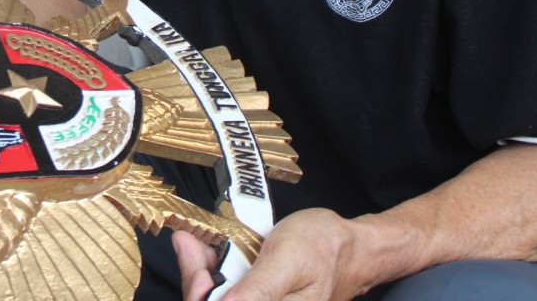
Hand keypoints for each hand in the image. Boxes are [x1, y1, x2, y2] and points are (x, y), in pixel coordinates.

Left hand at [175, 209, 366, 300]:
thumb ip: (258, 291)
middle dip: (196, 277)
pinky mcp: (255, 299)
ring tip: (196, 242)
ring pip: (218, 298)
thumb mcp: (288, 261)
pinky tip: (209, 249)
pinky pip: (226, 290)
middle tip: (189, 243)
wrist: (347, 245)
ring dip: (201, 271)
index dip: (200, 296)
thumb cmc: (324, 248)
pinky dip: (213, 269)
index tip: (195, 265)